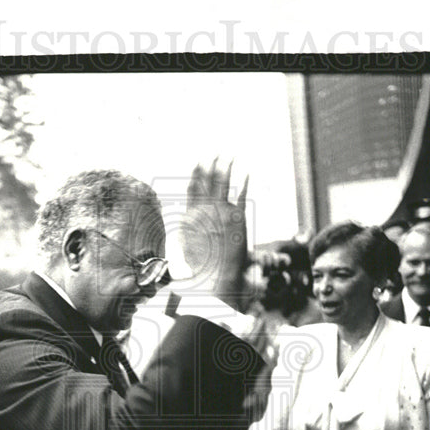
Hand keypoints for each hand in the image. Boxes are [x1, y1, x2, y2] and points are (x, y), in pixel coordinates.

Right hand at [171, 159, 249, 309]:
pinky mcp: (237, 218)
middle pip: (207, 182)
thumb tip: (182, 219)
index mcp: (192, 215)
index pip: (193, 188)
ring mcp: (221, 213)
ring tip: (229, 156)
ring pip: (222, 184)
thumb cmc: (200, 266)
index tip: (198, 162)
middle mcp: (205, 211)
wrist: (215, 277)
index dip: (196, 174)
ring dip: (226, 168)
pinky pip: (241, 196)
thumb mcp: (186, 245)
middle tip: (214, 153)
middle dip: (211, 165)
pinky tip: (246, 173)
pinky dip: (244, 183)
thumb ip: (185, 228)